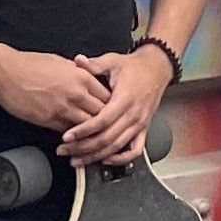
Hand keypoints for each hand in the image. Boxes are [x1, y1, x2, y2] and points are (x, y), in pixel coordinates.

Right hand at [0, 47, 111, 132]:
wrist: (5, 72)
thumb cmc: (31, 64)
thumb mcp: (62, 62)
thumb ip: (79, 73)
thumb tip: (89, 79)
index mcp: (82, 77)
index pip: (108, 97)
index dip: (113, 106)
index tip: (115, 113)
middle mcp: (76, 94)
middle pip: (101, 114)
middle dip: (106, 123)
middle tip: (111, 130)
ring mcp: (62, 108)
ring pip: (87, 127)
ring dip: (91, 134)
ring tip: (97, 140)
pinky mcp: (47, 120)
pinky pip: (67, 132)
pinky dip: (74, 137)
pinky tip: (77, 140)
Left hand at [61, 45, 173, 164]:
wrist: (157, 68)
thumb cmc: (134, 66)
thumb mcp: (113, 61)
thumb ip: (94, 64)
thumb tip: (78, 61)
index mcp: (125, 99)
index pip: (102, 121)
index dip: (83, 131)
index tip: (66, 136)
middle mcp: (134, 114)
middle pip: (107, 139)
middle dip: (83, 148)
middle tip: (64, 150)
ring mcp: (140, 123)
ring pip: (116, 147)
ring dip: (95, 156)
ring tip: (76, 160)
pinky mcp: (144, 128)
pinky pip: (134, 150)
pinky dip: (121, 159)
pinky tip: (105, 160)